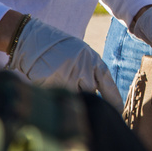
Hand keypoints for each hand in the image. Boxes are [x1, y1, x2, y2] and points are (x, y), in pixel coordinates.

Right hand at [7, 16, 122, 106]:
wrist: (34, 40)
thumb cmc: (59, 48)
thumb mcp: (81, 54)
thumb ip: (91, 70)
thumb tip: (98, 93)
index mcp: (93, 60)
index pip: (108, 84)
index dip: (114, 100)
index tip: (118, 112)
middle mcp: (83, 68)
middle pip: (92, 94)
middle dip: (90, 98)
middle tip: (84, 97)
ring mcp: (66, 76)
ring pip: (76, 98)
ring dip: (73, 98)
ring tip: (64, 85)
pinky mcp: (51, 83)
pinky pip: (58, 97)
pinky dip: (57, 97)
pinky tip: (53, 88)